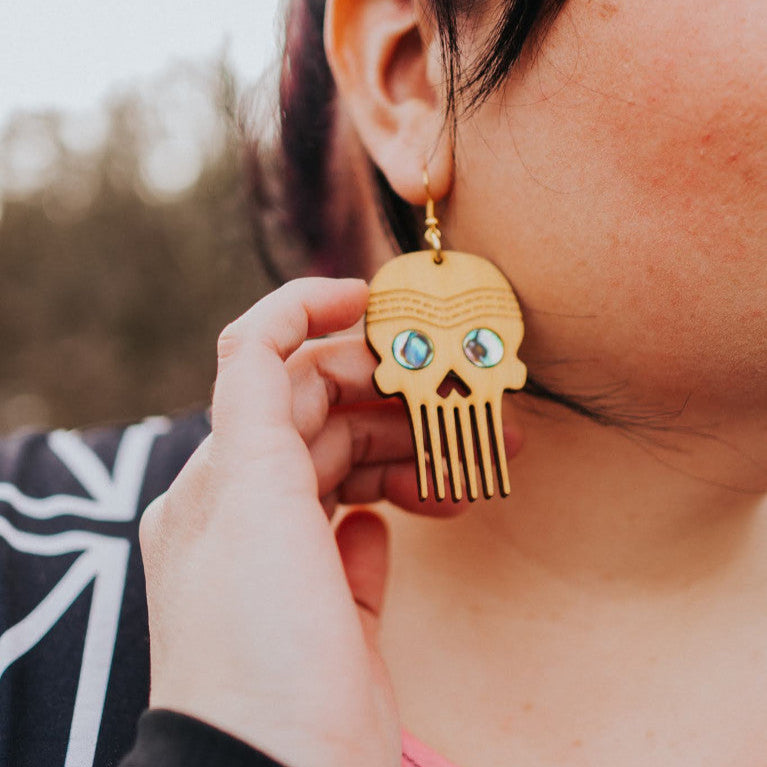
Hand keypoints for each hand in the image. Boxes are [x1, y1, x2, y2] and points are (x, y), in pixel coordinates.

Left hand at [139, 278, 461, 766]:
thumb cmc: (261, 643)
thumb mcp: (249, 503)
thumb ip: (254, 407)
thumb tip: (273, 344)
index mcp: (219, 479)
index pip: (258, 366)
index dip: (306, 313)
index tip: (371, 297)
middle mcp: (247, 509)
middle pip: (319, 416)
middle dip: (389, 395)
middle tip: (455, 390)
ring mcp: (291, 555)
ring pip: (351, 468)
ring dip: (410, 452)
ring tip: (473, 460)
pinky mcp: (332, 599)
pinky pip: (364, 527)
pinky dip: (398, 505)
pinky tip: (430, 506)